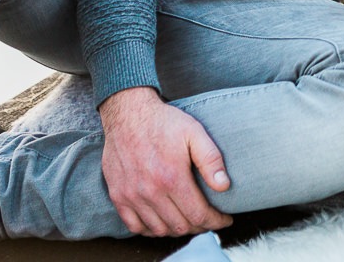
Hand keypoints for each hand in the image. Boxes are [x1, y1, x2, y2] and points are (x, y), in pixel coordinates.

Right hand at [98, 87, 232, 237]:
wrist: (128, 113)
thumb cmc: (164, 122)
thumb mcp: (194, 132)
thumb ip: (211, 159)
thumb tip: (224, 186)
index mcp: (171, 177)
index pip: (198, 214)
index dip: (215, 221)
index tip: (225, 219)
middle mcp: (150, 191)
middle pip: (180, 226)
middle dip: (200, 226)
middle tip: (209, 219)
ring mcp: (131, 196)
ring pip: (159, 230)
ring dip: (177, 229)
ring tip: (189, 220)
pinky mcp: (118, 196)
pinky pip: (134, 226)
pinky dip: (150, 230)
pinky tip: (163, 222)